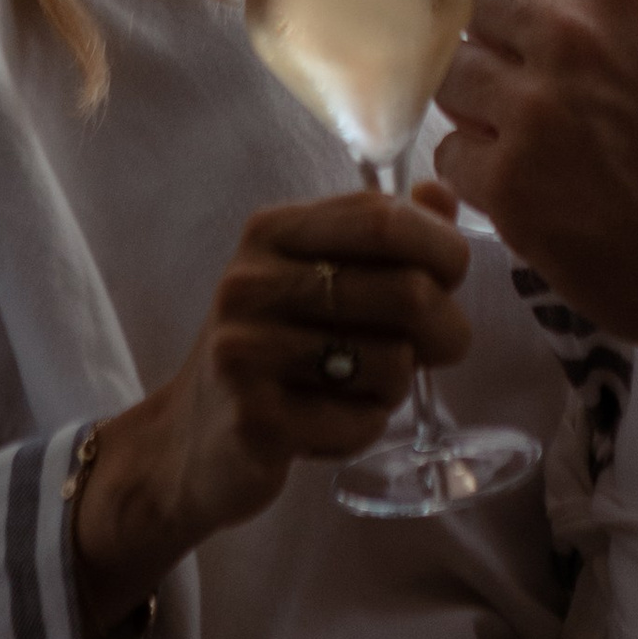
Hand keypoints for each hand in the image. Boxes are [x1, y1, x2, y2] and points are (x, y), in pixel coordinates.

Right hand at [70, 183, 471, 638]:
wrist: (186, 444)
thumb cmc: (269, 352)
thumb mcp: (312, 277)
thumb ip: (381, 234)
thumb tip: (443, 194)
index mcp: (271, 233)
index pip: (384, 218)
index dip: (442, 248)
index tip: (451, 278)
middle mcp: (251, 284)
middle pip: (405, 292)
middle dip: (445, 328)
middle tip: (438, 349)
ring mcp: (247, 352)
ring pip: (393, 362)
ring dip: (397, 386)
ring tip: (357, 388)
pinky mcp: (255, 421)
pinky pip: (361, 421)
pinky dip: (362, 429)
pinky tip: (324, 425)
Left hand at [435, 0, 637, 397]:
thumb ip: (610, 13)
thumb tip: (539, 0)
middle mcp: (571, 37)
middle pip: (469, 1)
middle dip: (485, 34)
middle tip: (511, 72)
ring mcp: (533, 112)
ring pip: (450, 76)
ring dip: (477, 102)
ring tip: (521, 134)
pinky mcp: (510, 187)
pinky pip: (450, 154)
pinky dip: (477, 170)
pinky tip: (523, 185)